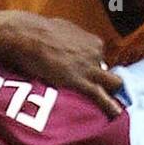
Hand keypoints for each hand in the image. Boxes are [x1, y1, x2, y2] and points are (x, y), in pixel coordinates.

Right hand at [1, 13, 123, 115]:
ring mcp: (90, 68)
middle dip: (106, 82)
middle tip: (97, 92)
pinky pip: (101, 97)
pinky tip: (115, 115)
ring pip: (113, 84)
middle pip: (109, 72)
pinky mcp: (80, 82)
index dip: (92, 69)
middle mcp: (96, 54)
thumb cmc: (39, 31)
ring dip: (111, 94)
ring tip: (111, 108)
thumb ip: (72, 41)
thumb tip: (68, 46)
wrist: (28, 37)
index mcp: (93, 42)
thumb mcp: (63, 30)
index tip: (83, 76)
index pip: (101, 60)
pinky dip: (109, 107)